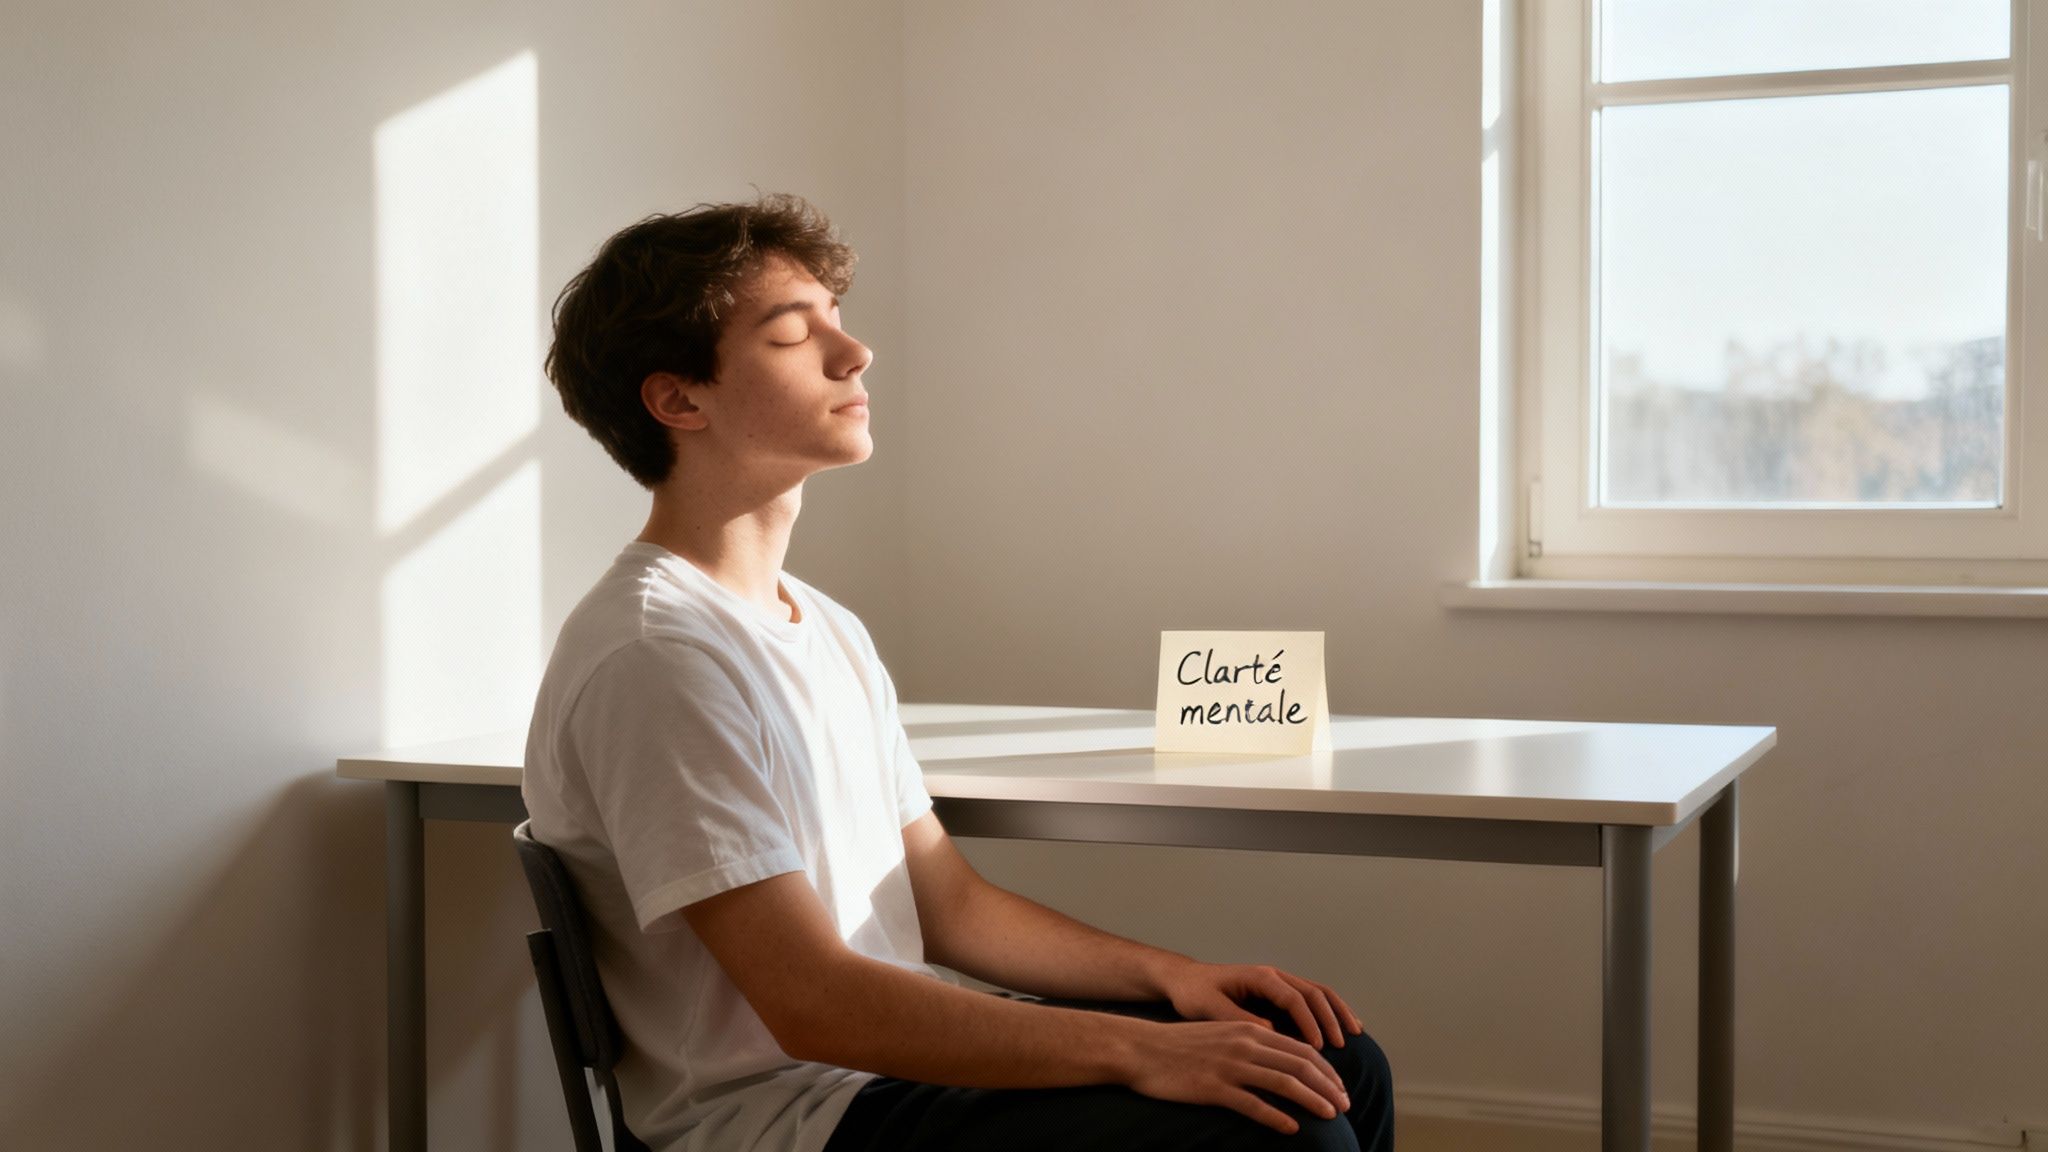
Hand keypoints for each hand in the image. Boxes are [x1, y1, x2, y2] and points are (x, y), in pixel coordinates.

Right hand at [1120, 1017, 1349, 1135]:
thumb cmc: (1180, 1045)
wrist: (1141, 1049)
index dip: (1326, 1069)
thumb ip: (1252, 1044)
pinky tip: (1291, 1129)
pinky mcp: (1213, 1088)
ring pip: (1283, 1083)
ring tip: (1330, 1116)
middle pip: (1300, 1065)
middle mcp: (1244, 1044)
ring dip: (1312, 1100)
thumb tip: (1282, 1064)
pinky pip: (1253, 1104)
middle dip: (1328, 1086)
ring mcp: (1229, 1066)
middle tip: (1345, 1105)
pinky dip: (1276, 1117)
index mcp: (1249, 1029)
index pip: (1300, 1048)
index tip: (1340, 1088)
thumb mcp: (1221, 1033)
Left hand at [1154, 959, 1363, 1050]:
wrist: (1184, 980)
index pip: (1294, 998)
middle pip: (1314, 992)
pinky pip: (1311, 999)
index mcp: (1259, 977)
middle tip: (1342, 1045)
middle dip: (1331, 1018)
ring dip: (1337, 1012)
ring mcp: (1278, 982)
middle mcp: (1273, 976)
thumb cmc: (1193, 993)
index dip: (1309, 1022)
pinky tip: (1341, 1028)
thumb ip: (1238, 1018)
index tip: (1319, 1047)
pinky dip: (1330, 1011)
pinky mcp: (1278, 992)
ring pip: (1318, 992)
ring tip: (1354, 1034)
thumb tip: (1272, 1033)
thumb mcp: (1209, 1007)